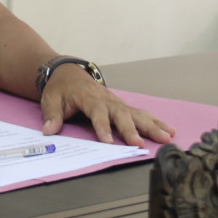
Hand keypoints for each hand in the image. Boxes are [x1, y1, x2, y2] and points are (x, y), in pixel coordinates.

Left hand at [40, 64, 175, 145]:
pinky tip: (168, 129)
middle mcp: (106, 99)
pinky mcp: (122, 105)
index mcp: (88, 97)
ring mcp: (116, 102)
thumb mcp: (50, 100)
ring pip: (135, 113)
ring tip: (167, 137)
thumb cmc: (60, 89)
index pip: (97, 113)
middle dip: (131, 130)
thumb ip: (52, 115)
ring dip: (151, 126)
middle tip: (139, 145)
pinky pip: (139, 113)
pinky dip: (155, 121)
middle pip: (121, 114)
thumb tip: (49, 130)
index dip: (102, 127)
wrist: (68, 73)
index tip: (108, 142)